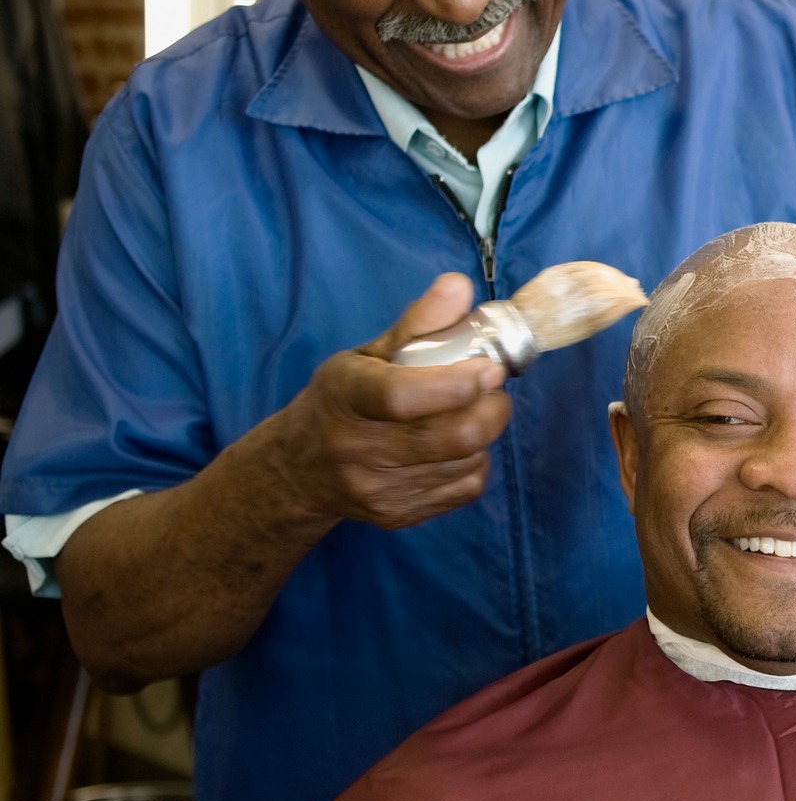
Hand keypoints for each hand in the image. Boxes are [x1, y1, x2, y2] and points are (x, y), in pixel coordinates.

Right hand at [273, 274, 511, 528]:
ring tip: (472, 410)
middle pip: (452, 436)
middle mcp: (360, 449)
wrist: (299, 471)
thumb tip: (459, 285)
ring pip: (467, 461)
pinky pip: (467, 488)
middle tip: (491, 385)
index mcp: (347, 397)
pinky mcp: (399, 516)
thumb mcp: (368, 355)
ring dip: (486, 431)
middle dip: (491, 407)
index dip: (455, 384)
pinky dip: (475, 461)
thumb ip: (418, 322)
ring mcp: (380, 489)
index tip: (489, 368)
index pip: (402, 397)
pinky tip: (457, 444)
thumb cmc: (341, 401)